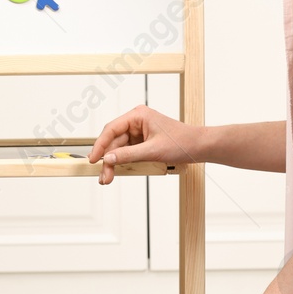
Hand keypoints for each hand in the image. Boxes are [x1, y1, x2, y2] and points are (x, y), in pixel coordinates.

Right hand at [87, 105, 203, 184]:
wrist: (199, 147)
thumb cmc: (182, 142)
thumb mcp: (152, 151)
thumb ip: (127, 155)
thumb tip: (108, 159)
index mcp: (138, 115)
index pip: (112, 129)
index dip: (100, 145)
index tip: (93, 158)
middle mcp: (136, 122)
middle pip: (114, 142)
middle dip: (108, 160)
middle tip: (103, 176)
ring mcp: (139, 133)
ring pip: (119, 149)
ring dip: (114, 164)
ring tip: (108, 178)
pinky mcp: (143, 143)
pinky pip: (127, 153)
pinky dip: (123, 163)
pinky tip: (118, 172)